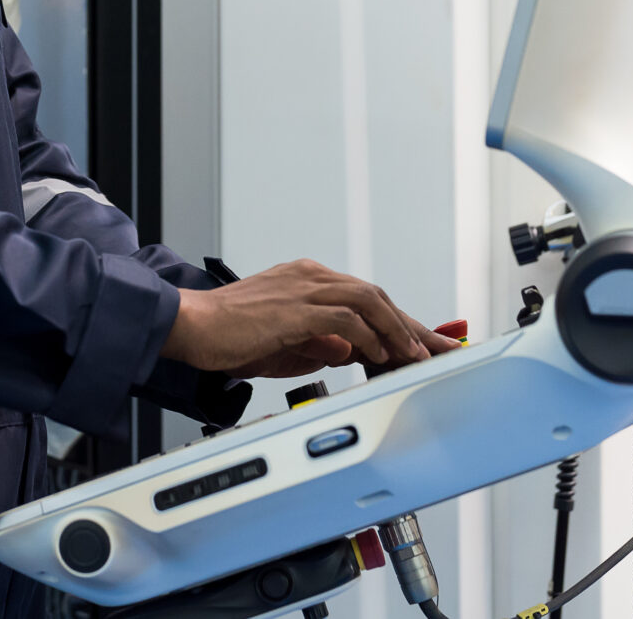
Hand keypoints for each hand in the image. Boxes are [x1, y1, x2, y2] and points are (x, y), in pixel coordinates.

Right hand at [160, 259, 460, 379]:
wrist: (191, 326)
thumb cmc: (230, 336)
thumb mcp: (287, 344)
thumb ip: (321, 344)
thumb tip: (353, 352)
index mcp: (307, 281)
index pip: (364, 298)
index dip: (398, 321)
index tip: (424, 342)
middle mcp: (310, 277)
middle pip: (374, 295)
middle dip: (412, 324)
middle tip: (441, 347)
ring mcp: (303, 288)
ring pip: (367, 300)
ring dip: (397, 329)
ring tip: (417, 355)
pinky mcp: (295, 308)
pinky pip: (344, 319)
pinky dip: (368, 336)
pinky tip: (380, 354)